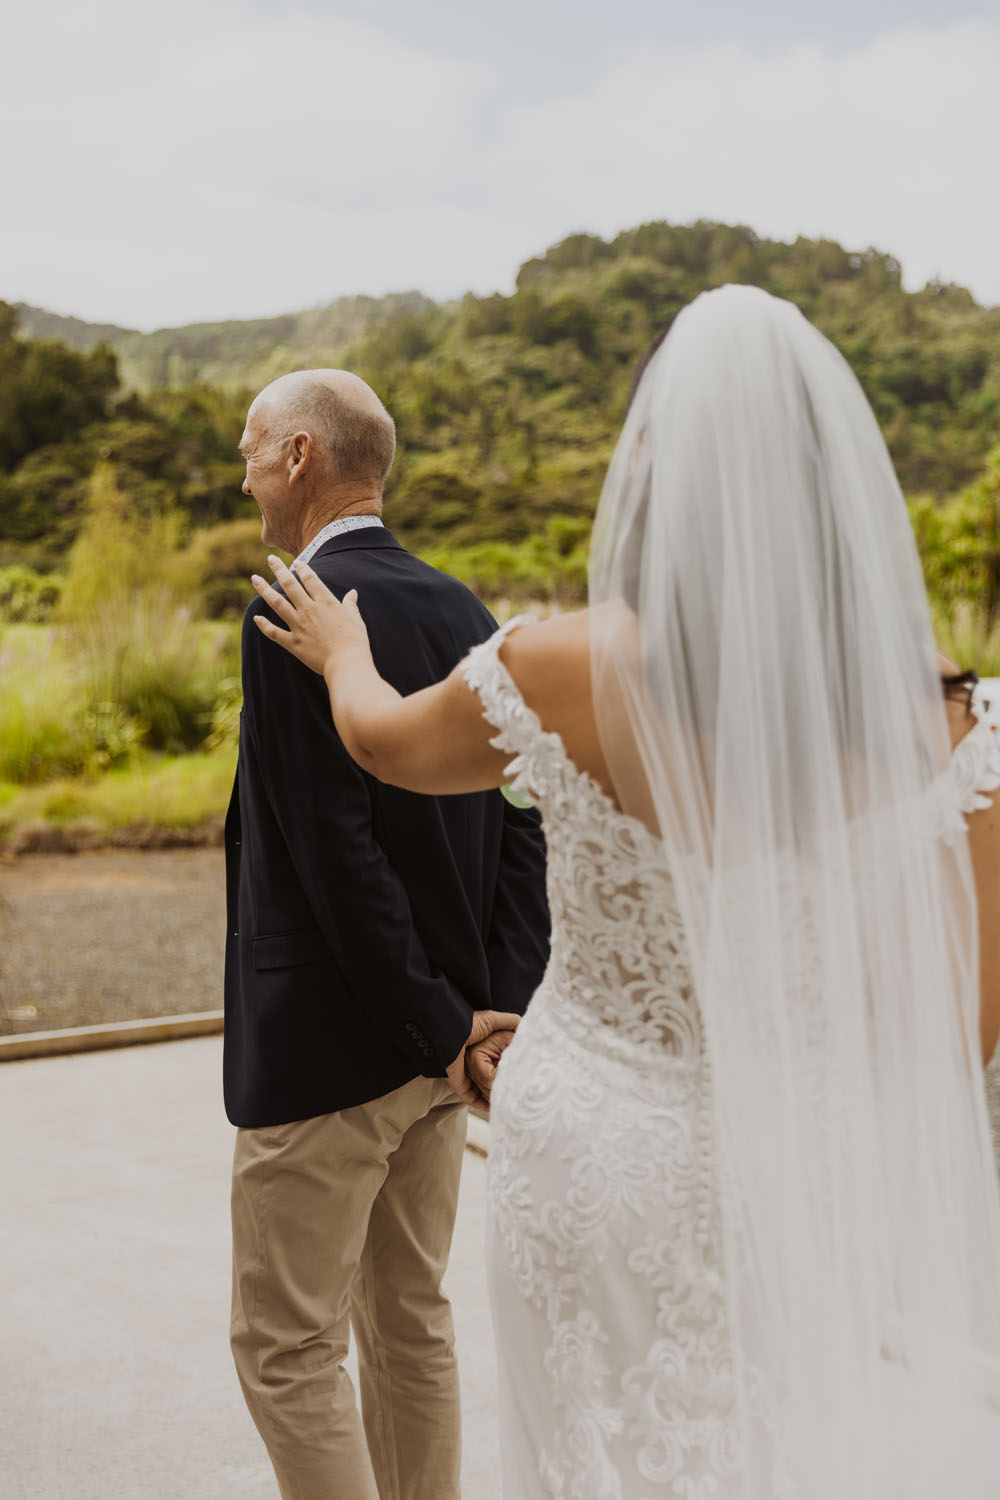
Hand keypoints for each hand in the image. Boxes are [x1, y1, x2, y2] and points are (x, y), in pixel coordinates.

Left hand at [251, 556, 371, 675]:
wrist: (346, 662)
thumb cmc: (355, 641)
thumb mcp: (355, 619)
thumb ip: (351, 605)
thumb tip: (352, 593)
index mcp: (326, 602)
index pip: (310, 579)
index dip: (302, 568)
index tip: (296, 563)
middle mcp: (309, 610)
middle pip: (290, 585)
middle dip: (278, 569)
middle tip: (270, 559)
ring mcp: (299, 625)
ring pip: (277, 603)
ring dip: (264, 590)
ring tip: (254, 578)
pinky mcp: (293, 643)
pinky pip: (274, 632)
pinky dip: (264, 625)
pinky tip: (256, 618)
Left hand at [445, 1009, 521, 1106]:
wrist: (449, 1036)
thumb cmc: (468, 1025)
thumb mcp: (492, 1019)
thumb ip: (508, 1021)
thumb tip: (524, 1025)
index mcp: (480, 1048)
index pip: (496, 1060)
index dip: (508, 1064)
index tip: (523, 1069)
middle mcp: (473, 1062)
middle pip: (490, 1076)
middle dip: (502, 1082)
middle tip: (519, 1087)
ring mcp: (466, 1075)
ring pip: (483, 1090)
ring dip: (495, 1094)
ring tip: (511, 1098)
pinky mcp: (461, 1086)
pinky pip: (473, 1099)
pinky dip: (484, 1103)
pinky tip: (496, 1105)